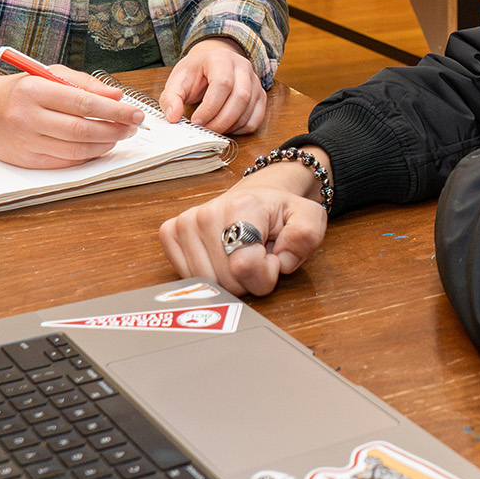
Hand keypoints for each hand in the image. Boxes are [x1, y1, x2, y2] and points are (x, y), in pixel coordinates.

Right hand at [0, 66, 142, 168]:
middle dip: (114, 129)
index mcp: (34, 90)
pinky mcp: (26, 160)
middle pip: (82, 129)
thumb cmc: (22, 89)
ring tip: (119, 135)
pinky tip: (99, 146)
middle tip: (132, 127)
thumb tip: (117, 97)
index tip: (136, 112)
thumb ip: (85, 84)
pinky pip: (65, 162)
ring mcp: (25, 142)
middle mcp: (27, 117)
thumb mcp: (49, 74)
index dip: (115, 111)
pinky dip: (88, 155)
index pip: (83, 103)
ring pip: (76, 148)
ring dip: (105, 144)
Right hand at [159, 161, 329, 295]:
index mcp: (242, 207)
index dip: (266, 274)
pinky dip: (207, 275)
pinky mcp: (171, 232)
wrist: (257, 195)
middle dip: (248, 279)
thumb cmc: (279, 212)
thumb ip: (306, 236)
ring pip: (206, 283)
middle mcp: (208, 213)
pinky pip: (187, 276)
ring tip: (240, 255)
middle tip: (256, 256)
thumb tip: (282, 257)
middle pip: (225, 280)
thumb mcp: (308, 217)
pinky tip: (219, 258)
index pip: (245, 267)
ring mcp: (186, 223)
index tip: (271, 257)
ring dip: (228, 279)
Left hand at [162, 37, 267, 134]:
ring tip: (212, 128)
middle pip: (240, 97)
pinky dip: (242, 128)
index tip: (196, 121)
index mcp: (221, 58)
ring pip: (249, 109)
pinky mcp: (260, 95)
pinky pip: (257, 117)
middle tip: (204, 130)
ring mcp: (254, 81)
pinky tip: (227, 127)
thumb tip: (173, 117)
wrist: (211, 64)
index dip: (210, 107)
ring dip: (230, 126)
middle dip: (221, 120)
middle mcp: (242, 67)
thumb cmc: (195, 72)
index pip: (223, 83)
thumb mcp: (177, 80)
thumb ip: (171, 98)